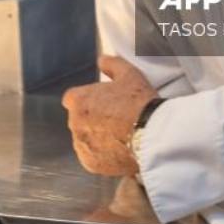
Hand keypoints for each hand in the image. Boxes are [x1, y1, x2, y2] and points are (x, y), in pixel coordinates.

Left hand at [61, 55, 157, 176]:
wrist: (151, 134)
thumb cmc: (139, 102)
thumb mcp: (128, 74)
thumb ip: (112, 64)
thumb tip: (102, 60)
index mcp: (78, 101)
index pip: (72, 99)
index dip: (88, 101)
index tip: (102, 104)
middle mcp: (74, 123)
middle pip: (79, 120)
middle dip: (92, 120)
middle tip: (115, 120)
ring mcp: (81, 145)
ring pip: (84, 140)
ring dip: (95, 138)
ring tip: (119, 136)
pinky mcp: (90, 164)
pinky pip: (92, 158)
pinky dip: (101, 155)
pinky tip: (118, 149)